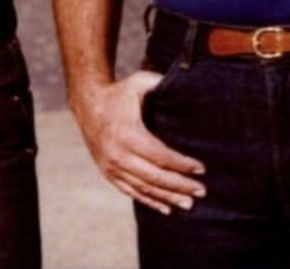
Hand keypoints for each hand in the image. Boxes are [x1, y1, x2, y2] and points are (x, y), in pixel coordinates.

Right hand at [73, 70, 205, 213]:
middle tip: (201, 192)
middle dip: (179, 186)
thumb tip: (184, 84)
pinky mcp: (108, 173)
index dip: (181, 164)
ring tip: (188, 204)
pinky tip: (166, 208)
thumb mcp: (139, 82)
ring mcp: (112, 167)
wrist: (88, 104)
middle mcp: (118, 154)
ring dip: (167, 197)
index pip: (160, 156)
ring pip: (143, 188)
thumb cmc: (119, 92)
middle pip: (154, 177)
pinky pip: (130, 191)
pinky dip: (149, 201)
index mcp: (128, 134)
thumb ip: (160, 83)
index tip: (201, 169)